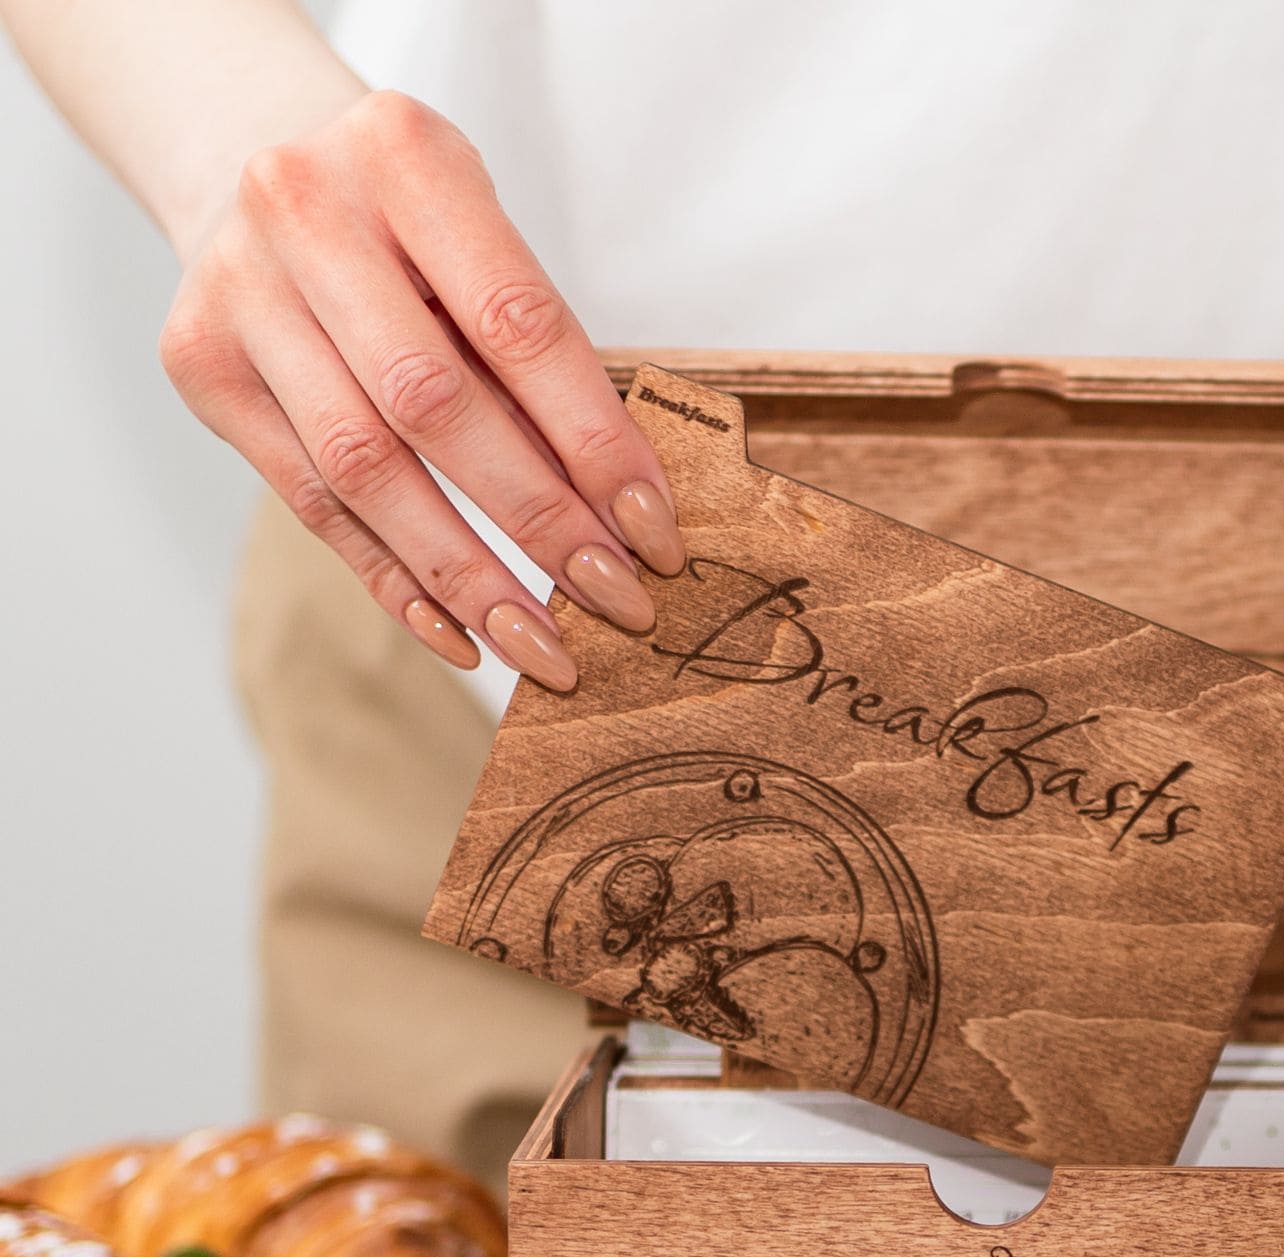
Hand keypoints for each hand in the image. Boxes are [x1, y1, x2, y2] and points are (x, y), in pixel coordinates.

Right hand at [158, 90, 684, 689]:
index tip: (653, 536)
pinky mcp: (202, 368)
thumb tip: (622, 520)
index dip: (596, 444)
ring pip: (363, 469)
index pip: (521, 327)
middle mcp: (300, 210)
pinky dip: (395, 581)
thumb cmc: (412, 227)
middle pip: (433, 405)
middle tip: (614, 604)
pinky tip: (462, 635)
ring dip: (467, 576)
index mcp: (402, 155)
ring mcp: (237, 290)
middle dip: (539, 522)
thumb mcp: (486, 246)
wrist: (259, 169)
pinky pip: (312, 504)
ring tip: (543, 647)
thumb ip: (541, 363)